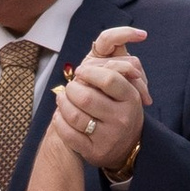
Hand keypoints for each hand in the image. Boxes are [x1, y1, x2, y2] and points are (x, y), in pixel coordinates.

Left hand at [53, 25, 148, 178]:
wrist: (126, 147)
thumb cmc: (120, 108)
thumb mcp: (126, 86)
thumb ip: (118, 63)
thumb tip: (115, 38)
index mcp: (130, 99)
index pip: (109, 78)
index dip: (90, 72)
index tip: (81, 71)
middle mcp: (122, 119)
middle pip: (86, 97)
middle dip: (72, 88)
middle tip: (70, 85)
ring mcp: (108, 137)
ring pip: (74, 115)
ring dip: (62, 103)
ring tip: (62, 97)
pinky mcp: (94, 152)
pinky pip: (68, 134)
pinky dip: (59, 122)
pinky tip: (60, 115)